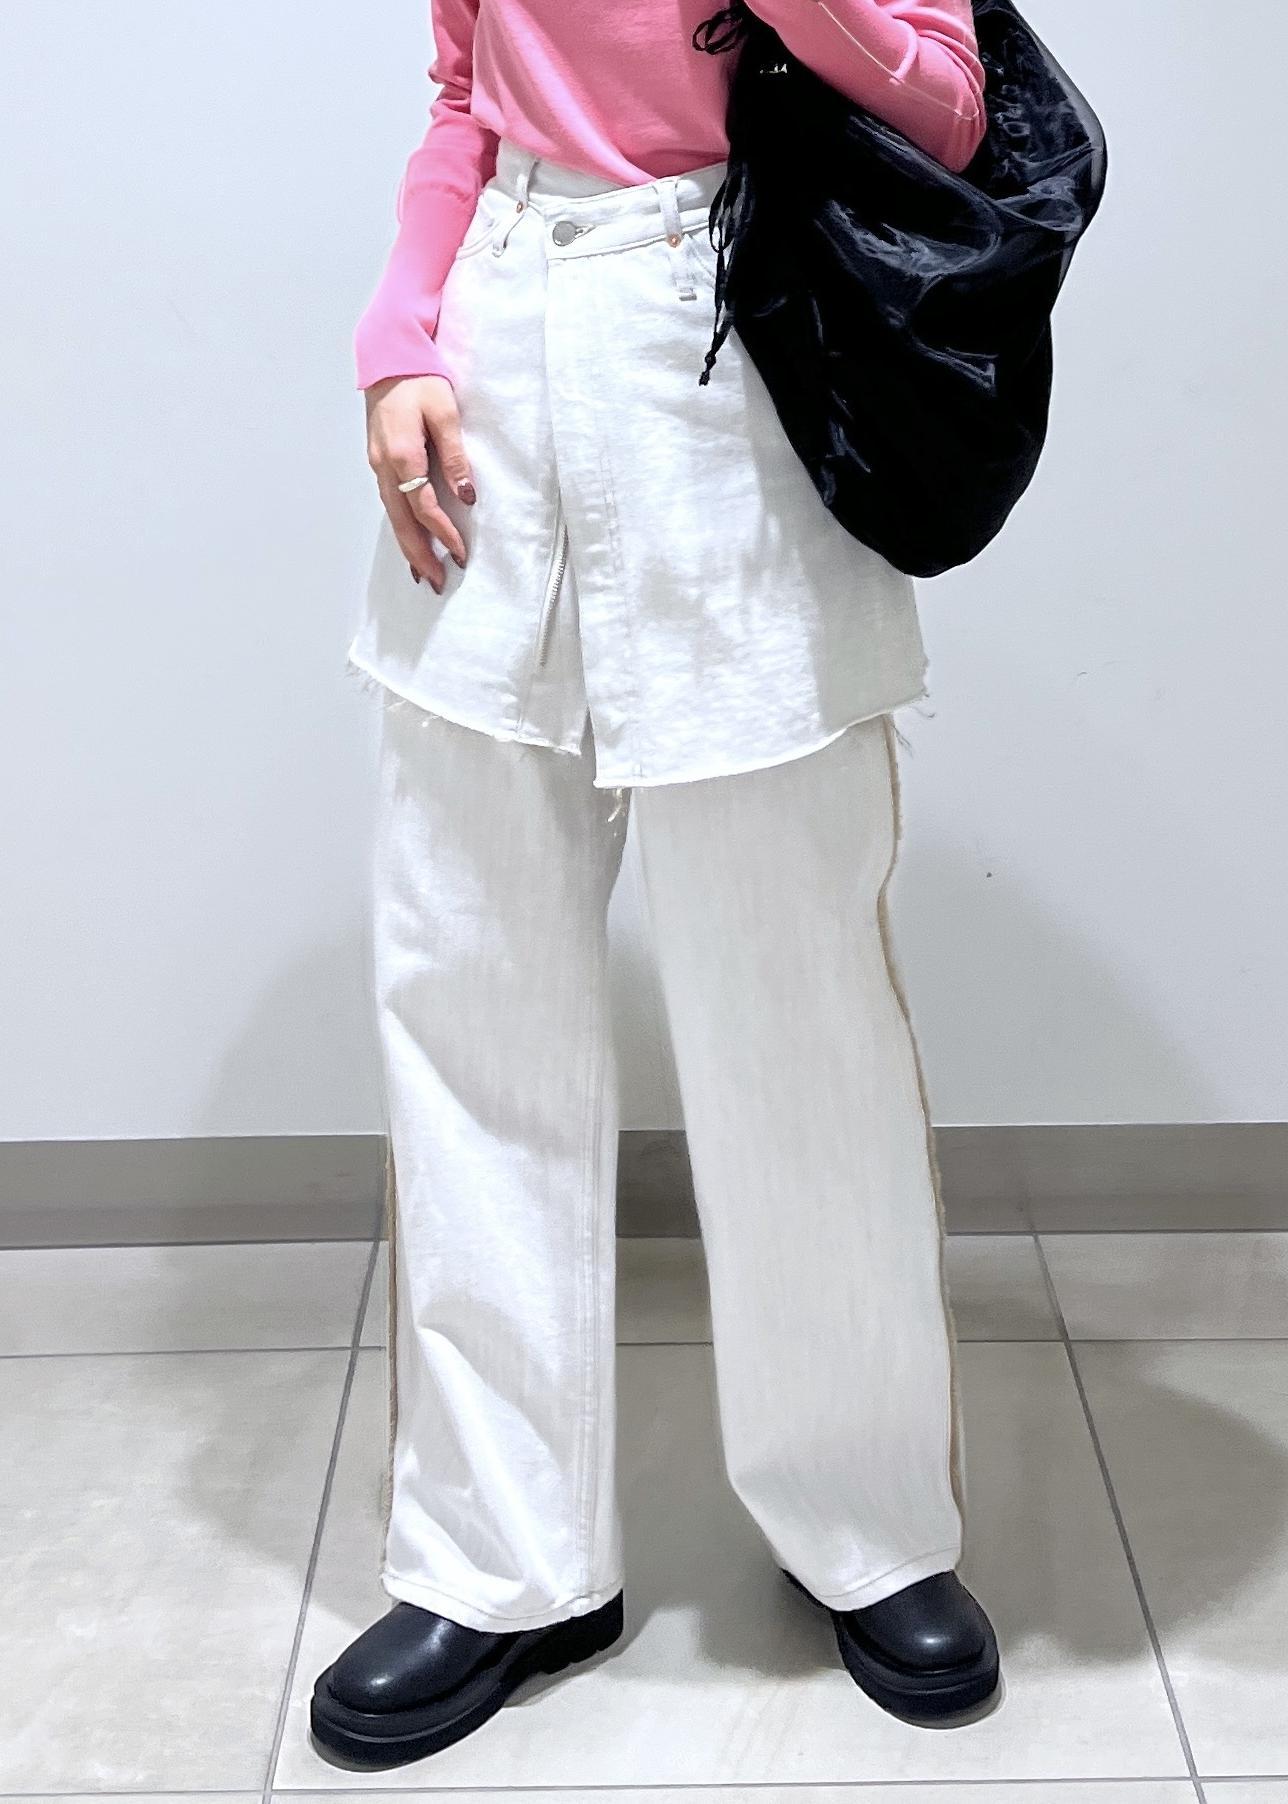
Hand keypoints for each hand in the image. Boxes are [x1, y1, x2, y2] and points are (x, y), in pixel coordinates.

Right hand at [364, 374, 475, 592]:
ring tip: (422, 571)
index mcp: (402, 454)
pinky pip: (389, 502)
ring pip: (391, 515)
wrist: (387, 355)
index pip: (423, 506)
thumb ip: (456, 455)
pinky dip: (399, 525)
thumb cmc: (420, 378)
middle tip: (434, 582)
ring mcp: (377, 464)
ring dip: (407, 545)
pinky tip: (409, 539)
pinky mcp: (378, 460)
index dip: (442, 533)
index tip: (460, 554)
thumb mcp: (445, 412)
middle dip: (418, 554)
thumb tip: (466, 494)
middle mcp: (384, 465)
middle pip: (400, 521)